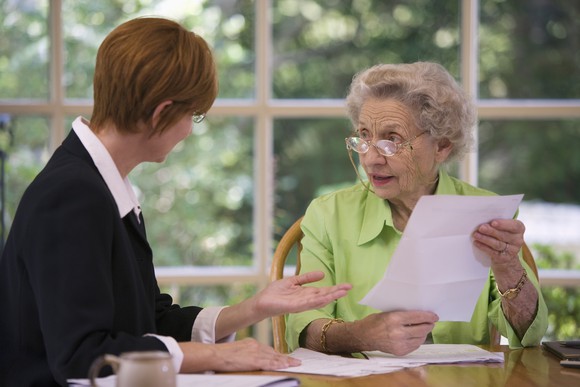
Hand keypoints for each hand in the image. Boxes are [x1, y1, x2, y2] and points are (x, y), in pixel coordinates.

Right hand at [179, 338, 299, 372]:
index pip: (267, 350)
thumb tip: (251, 360)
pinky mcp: (254, 360)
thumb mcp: (237, 351)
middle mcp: (255, 346)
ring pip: (274, 357)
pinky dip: (279, 364)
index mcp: (251, 343)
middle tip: (295, 361)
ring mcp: (255, 352)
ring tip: (296, 364)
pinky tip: (286, 365)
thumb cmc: (222, 355)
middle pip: (273, 353)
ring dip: (286, 361)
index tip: (286, 358)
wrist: (215, 354)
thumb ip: (246, 354)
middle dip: (284, 358)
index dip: (278, 355)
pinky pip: (270, 362)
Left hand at [252, 271, 351, 318]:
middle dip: (337, 292)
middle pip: (325, 296)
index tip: (347, 285)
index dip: (336, 288)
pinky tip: (325, 298)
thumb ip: (307, 278)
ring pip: (319, 300)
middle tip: (350, 288)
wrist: (262, 301)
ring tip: (342, 292)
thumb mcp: (293, 281)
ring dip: (330, 296)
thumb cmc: (276, 292)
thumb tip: (323, 274)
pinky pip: (307, 303)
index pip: (324, 291)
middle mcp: (306, 300)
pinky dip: (316, 301)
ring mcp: (301, 304)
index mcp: (307, 294)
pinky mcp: (294, 307)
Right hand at [352, 310, 437, 355]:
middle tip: (431, 322)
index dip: (428, 316)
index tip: (435, 316)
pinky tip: (416, 336)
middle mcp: (398, 332)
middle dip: (429, 325)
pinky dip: (418, 340)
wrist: (364, 336)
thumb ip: (403, 315)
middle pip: (422, 329)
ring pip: (420, 338)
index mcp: (394, 319)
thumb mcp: (388, 313)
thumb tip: (420, 315)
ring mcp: (399, 344)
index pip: (417, 317)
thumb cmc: (375, 321)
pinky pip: (415, 346)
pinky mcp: (400, 352)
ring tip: (424, 328)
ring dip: (424, 333)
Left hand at [472, 218, 524, 268]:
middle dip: (491, 231)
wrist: (506, 258)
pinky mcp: (504, 258)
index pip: (514, 226)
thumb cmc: (503, 238)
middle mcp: (517, 240)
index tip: (493, 222)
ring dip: (485, 239)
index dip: (504, 224)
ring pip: (497, 244)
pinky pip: (492, 252)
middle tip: (481, 228)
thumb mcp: (504, 229)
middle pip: (503, 235)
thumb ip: (497, 225)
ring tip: (476, 235)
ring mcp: (512, 250)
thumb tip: (485, 221)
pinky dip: (483, 247)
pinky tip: (476, 243)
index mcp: (519, 230)